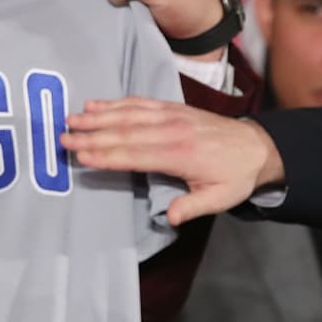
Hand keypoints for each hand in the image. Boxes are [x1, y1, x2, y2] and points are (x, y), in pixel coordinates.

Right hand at [59, 97, 284, 224]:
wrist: (257, 146)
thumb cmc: (235, 176)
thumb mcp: (220, 198)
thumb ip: (193, 207)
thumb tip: (170, 218)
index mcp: (180, 154)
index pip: (135, 155)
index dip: (107, 156)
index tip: (82, 157)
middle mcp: (171, 130)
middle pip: (124, 133)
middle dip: (91, 135)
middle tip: (63, 138)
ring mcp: (170, 115)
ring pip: (127, 114)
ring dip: (97, 116)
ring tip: (71, 119)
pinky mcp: (171, 107)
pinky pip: (139, 102)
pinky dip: (115, 103)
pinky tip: (95, 104)